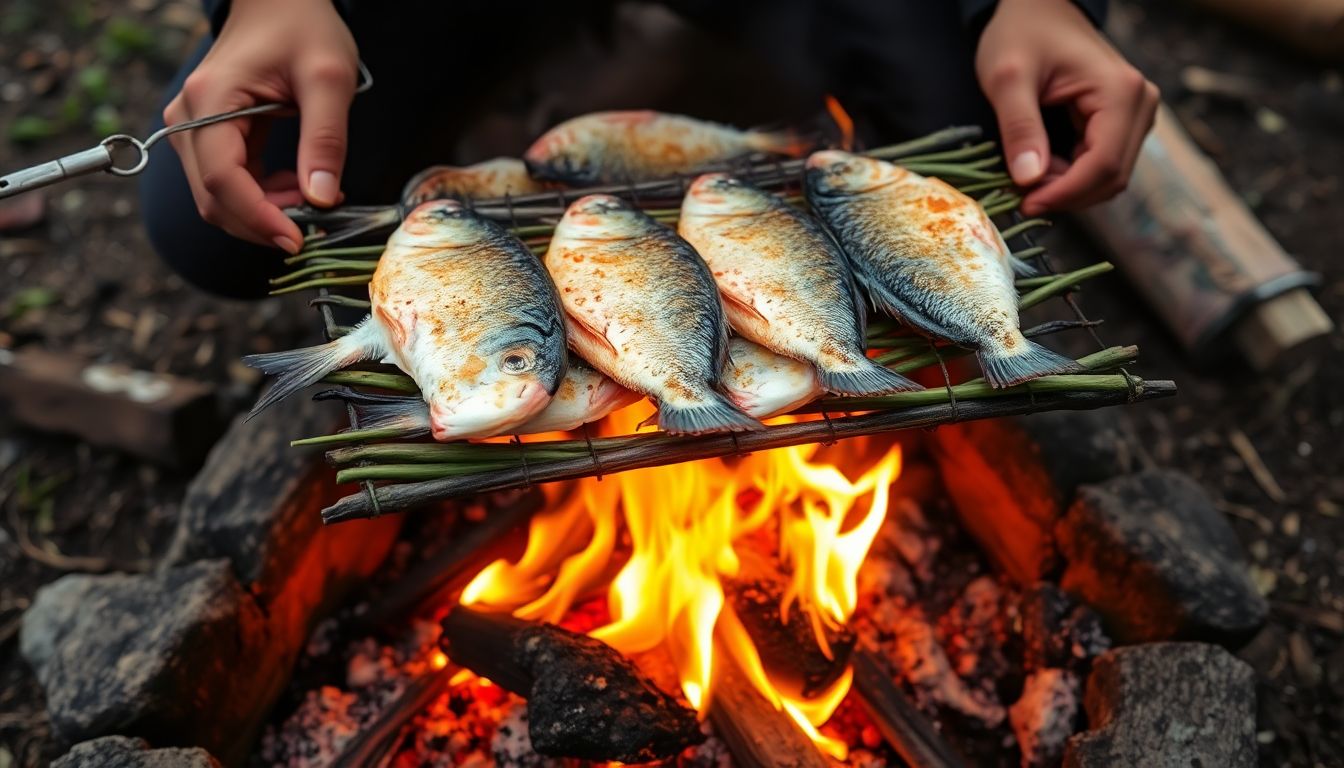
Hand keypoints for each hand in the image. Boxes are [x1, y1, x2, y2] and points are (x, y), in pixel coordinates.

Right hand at [163, 0, 357, 251]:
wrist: (278, 2)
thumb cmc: (302, 27)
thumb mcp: (328, 78)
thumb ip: (325, 140)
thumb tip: (321, 199)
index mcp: (210, 100)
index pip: (222, 180)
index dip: (259, 219)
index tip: (298, 239)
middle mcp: (188, 118)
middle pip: (214, 198)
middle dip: (265, 221)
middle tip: (317, 220)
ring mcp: (192, 128)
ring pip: (219, 197)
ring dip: (266, 211)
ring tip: (314, 194)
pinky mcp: (206, 136)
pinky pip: (228, 182)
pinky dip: (263, 197)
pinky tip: (297, 185)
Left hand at [975, 0, 1158, 214]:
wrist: (1039, 9)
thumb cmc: (1022, 34)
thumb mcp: (1008, 77)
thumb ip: (1019, 126)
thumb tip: (1029, 179)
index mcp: (1121, 92)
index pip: (1103, 165)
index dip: (1065, 194)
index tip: (1024, 204)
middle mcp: (1140, 105)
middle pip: (1112, 178)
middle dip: (1066, 194)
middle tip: (1020, 193)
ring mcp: (1136, 115)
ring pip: (1109, 177)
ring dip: (1068, 188)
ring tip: (1027, 175)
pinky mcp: (1124, 123)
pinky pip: (1103, 164)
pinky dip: (1072, 177)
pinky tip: (1042, 166)